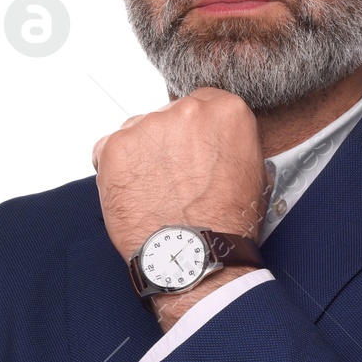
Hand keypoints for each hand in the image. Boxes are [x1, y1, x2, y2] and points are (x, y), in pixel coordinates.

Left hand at [91, 88, 269, 263]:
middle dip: (167, 143)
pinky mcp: (115, 147)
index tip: (192, 151)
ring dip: (141, 156)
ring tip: (154, 192)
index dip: (195, 132)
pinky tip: (133, 196)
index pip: (203, 104)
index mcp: (227, 111)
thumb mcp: (254, 174)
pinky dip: (115, 171)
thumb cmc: (227, 225)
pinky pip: (107, 151)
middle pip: (167, 115)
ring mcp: (147, 126)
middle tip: (173, 179)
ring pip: (136, 132)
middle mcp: (186, 110)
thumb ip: (232, 144)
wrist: (195, 257)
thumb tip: (222, 144)